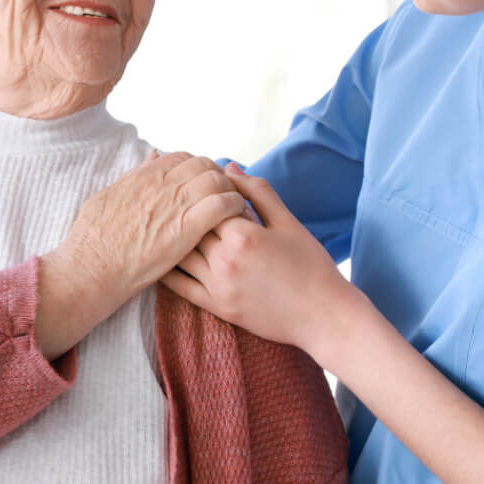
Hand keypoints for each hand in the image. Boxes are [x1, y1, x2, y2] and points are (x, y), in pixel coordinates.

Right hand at [36, 151, 247, 358]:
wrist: (91, 268)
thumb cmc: (92, 239)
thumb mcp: (107, 195)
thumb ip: (133, 175)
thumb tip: (153, 157)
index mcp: (144, 176)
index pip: (184, 157)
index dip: (197, 168)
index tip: (202, 184)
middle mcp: (162, 184)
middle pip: (206, 165)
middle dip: (217, 177)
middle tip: (222, 196)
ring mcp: (176, 204)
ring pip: (218, 181)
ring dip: (229, 191)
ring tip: (232, 208)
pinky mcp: (187, 229)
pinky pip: (223, 205)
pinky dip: (234, 207)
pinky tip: (234, 220)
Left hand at [161, 164, 369, 359]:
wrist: (324, 315)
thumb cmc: (311, 265)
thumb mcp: (288, 222)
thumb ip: (257, 192)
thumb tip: (229, 168)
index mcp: (242, 234)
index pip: (208, 203)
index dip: (204, 192)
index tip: (200, 184)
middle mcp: (224, 260)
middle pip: (190, 225)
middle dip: (185, 211)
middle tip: (174, 199)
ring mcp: (218, 286)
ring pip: (179, 254)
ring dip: (171, 237)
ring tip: (164, 222)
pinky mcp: (217, 307)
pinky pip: (180, 287)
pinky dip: (166, 271)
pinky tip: (159, 255)